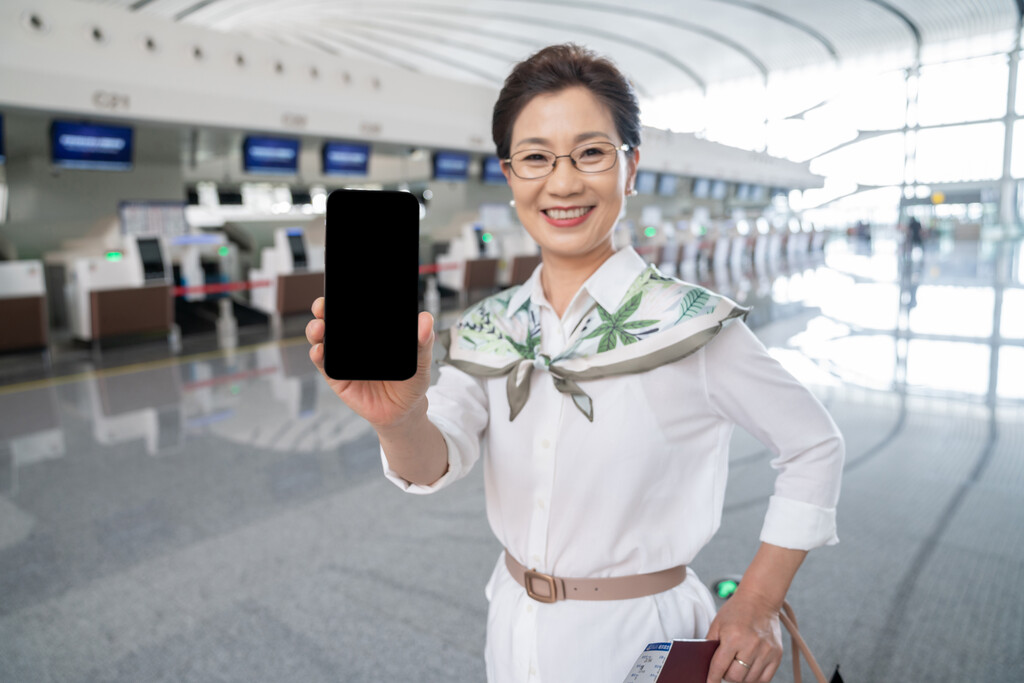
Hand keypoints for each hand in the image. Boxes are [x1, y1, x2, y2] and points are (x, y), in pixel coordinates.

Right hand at [306, 296, 434, 428]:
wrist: (403, 411)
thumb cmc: (410, 381)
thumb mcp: (420, 360)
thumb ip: (423, 341)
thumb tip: (426, 319)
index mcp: (371, 331)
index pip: (355, 309)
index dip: (345, 296)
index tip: (340, 286)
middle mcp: (353, 341)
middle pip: (333, 319)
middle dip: (323, 308)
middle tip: (323, 304)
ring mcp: (342, 358)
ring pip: (322, 338)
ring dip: (315, 330)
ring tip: (319, 327)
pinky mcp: (336, 377)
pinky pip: (323, 363)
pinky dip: (318, 355)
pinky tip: (319, 350)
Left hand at [705, 591, 783, 682]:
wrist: (761, 599)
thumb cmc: (736, 610)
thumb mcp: (718, 624)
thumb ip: (711, 644)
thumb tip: (706, 665)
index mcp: (733, 637)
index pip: (719, 666)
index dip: (712, 678)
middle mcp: (751, 646)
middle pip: (735, 677)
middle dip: (726, 676)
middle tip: (725, 669)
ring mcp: (766, 651)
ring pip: (749, 680)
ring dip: (741, 677)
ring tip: (737, 667)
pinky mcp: (777, 655)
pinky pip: (765, 679)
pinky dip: (754, 678)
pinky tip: (749, 670)